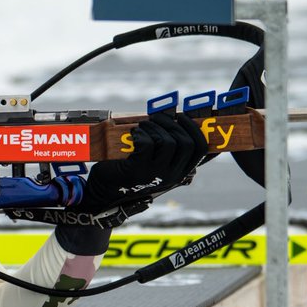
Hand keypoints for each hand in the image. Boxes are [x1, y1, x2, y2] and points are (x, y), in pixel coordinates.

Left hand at [79, 112, 206, 213]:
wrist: (105, 190)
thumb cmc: (131, 169)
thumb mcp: (155, 162)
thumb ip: (167, 147)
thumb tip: (175, 118)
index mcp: (180, 172)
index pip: (201, 149)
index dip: (194, 128)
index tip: (182, 116)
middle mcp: (171, 176)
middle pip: (186, 143)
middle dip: (172, 124)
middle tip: (157, 118)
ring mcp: (155, 174)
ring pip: (168, 142)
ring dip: (154, 127)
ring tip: (143, 126)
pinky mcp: (137, 170)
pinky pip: (147, 143)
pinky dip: (140, 133)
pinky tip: (134, 134)